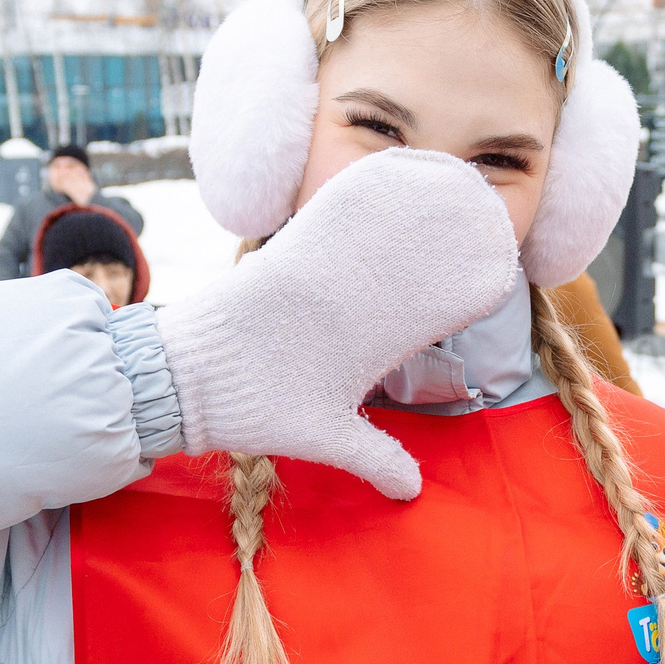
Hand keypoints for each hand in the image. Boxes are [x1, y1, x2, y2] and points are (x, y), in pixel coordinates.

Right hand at [155, 149, 518, 499]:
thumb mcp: (323, 434)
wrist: (186, 382)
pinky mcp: (287, 260)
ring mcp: (315, 281)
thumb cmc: (250, 407)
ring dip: (405, 221)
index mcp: (358, 343)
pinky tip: (388, 171)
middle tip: (478, 220)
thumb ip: (371, 456)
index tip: (479, 279)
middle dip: (438, 251)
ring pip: (372, 245)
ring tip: (443, 185)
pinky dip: (356, 203)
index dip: (443, 297)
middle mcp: (343, 308)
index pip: (410, 314)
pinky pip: (329, 225)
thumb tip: (413, 492)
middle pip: (400, 272)